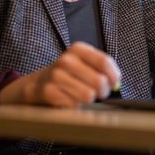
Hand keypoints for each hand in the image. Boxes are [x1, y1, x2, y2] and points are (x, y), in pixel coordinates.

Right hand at [0, 41, 120, 107]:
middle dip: (102, 92)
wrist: (37, 84)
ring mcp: (56, 75)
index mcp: (78, 49)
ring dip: (88, 100)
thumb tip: (116, 83)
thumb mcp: (83, 64)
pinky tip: (69, 100)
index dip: (113, 76)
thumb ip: (102, 69)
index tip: (113, 84)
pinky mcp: (49, 92)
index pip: (105, 62)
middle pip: (99, 81)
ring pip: (88, 95)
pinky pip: (74, 105)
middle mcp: (66, 60)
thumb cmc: (67, 75)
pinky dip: (75, 106)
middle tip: (97, 93)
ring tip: (81, 96)